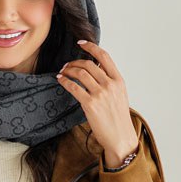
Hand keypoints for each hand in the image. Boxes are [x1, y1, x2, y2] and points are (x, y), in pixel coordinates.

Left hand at [56, 39, 138, 166]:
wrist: (120, 138)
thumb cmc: (118, 118)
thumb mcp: (119, 95)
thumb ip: (110, 81)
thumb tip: (95, 70)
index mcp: (118, 80)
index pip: (104, 56)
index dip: (90, 47)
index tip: (80, 43)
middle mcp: (110, 84)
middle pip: (89, 64)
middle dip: (75, 61)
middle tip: (67, 65)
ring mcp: (100, 94)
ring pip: (80, 73)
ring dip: (68, 70)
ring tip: (62, 72)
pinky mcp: (90, 104)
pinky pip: (74, 87)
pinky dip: (65, 81)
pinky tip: (60, 80)